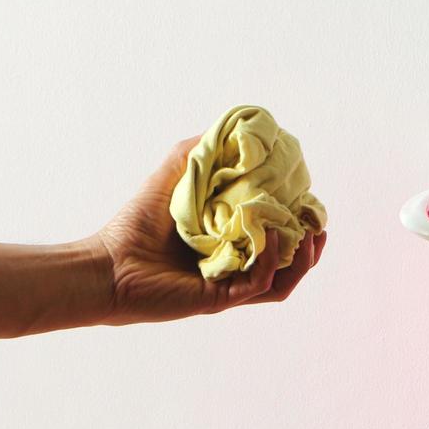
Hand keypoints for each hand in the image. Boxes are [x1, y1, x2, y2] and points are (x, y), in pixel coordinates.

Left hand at [89, 138, 326, 325]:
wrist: (108, 263)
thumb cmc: (134, 224)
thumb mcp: (171, 177)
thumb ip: (198, 154)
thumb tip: (231, 130)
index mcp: (230, 246)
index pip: (276, 240)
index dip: (297, 224)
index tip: (309, 203)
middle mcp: (234, 269)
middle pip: (287, 265)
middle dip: (310, 247)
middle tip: (320, 225)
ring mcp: (230, 286)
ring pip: (282, 281)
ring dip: (302, 260)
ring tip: (312, 236)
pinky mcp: (220, 298)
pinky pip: (259, 285)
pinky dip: (271, 263)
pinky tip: (274, 239)